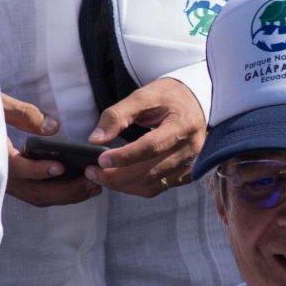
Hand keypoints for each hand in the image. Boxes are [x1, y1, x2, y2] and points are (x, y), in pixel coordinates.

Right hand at [2, 94, 101, 207]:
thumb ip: (24, 114)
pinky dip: (60, 193)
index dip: (38, 170)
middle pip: (36, 193)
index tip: (59, 166)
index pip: (18, 169)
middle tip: (92, 181)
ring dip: (67, 195)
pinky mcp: (15, 184)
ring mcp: (8, 184)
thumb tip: (54, 128)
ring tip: (94, 186)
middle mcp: (0, 177)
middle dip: (66, 190)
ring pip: (40, 198)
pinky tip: (81, 185)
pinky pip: (39, 194)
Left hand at [85, 78, 204, 197]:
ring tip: (102, 176)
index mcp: (181, 124)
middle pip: (150, 172)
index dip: (125, 156)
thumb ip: (118, 115)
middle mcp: (190, 148)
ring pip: (152, 185)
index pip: (151, 146)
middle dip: (117, 176)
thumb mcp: (142, 96)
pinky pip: (158, 188)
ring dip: (123, 185)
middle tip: (92, 172)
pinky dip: (136, 187)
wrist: (193, 101)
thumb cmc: (167, 97)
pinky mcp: (185, 174)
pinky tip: (120, 179)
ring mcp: (190, 164)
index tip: (101, 160)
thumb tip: (95, 139)